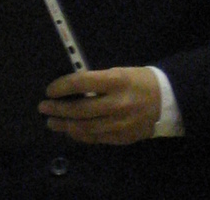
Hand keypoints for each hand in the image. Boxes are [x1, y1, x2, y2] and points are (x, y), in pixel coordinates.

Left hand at [38, 66, 160, 144]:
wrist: (166, 100)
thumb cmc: (139, 80)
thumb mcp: (119, 72)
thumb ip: (97, 81)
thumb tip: (70, 88)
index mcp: (116, 81)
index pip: (82, 82)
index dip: (62, 86)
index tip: (49, 89)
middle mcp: (117, 103)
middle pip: (80, 109)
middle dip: (58, 109)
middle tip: (43, 107)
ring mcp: (119, 124)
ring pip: (84, 127)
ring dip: (64, 125)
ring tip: (51, 122)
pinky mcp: (121, 138)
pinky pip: (95, 138)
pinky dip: (79, 134)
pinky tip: (70, 130)